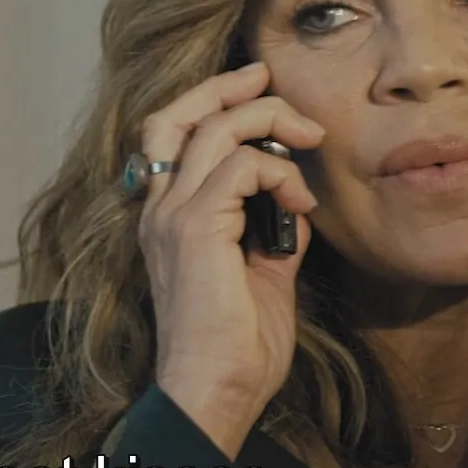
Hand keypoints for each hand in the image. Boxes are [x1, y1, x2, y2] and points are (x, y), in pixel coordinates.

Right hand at [136, 61, 323, 458]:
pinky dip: (278, 171)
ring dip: (269, 121)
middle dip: (226, 86)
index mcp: (167, 218)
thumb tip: (297, 203)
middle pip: (177, 114)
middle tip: (267, 78)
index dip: (212, 103)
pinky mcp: (195, 228)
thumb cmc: (238, 347)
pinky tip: (299, 202)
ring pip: (214, 129)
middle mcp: (159, 209)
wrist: (216, 389)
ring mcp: (172, 216)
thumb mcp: (265, 273)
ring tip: (308, 139)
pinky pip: (240, 167)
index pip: (172, 135)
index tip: (260, 91)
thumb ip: (273, 229)